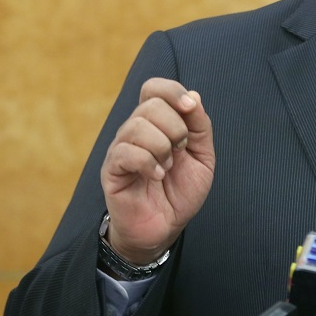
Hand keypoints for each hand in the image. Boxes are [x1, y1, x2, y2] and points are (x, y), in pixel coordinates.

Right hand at [100, 78, 215, 264]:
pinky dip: (149, 163)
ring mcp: (121, 149)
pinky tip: (157, 176)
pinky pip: (126, 152)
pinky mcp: (112, 170)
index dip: (172, 90)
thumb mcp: (203, 156)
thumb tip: (193, 95)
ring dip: (163, 148)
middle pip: (150, 105)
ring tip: (168, 167)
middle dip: (175, 127)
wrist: (166, 227)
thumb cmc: (181, 191)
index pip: (153, 88)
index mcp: (157, 122)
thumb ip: (200, 126)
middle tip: (180, 150)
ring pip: (138, 126)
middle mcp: (135, 130)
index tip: (191, 107)